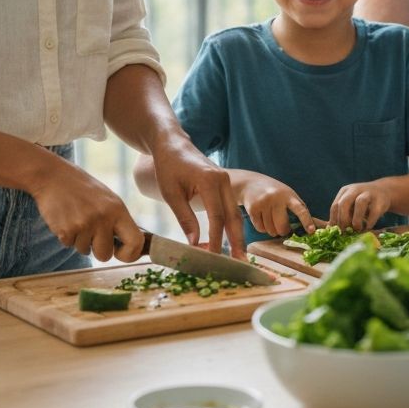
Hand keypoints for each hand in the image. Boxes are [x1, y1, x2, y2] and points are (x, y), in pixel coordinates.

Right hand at [28, 155, 144, 262]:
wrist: (55, 178)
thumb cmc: (84, 190)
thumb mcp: (108, 200)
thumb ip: (117, 221)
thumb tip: (129, 246)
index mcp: (118, 210)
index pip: (135, 241)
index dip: (130, 254)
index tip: (121, 254)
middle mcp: (103, 218)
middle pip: (105, 255)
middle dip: (98, 250)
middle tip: (92, 235)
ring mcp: (84, 225)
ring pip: (85, 251)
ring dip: (80, 241)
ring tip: (77, 219)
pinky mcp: (65, 231)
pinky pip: (69, 246)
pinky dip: (68, 237)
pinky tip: (66, 219)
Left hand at [149, 135, 245, 257]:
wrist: (174, 145)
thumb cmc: (169, 167)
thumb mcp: (172, 194)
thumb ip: (185, 218)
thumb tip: (194, 243)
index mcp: (211, 181)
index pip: (217, 217)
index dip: (215, 239)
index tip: (213, 257)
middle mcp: (224, 181)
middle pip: (233, 216)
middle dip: (237, 241)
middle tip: (239, 262)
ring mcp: (227, 182)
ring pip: (236, 213)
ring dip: (237, 235)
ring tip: (239, 256)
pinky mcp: (225, 184)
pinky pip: (231, 207)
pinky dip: (231, 225)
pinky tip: (230, 239)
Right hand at [240, 175, 314, 237]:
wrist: (250, 183)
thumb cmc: (273, 191)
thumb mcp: (286, 193)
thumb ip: (295, 206)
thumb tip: (306, 226)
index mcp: (288, 194)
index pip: (300, 209)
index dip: (306, 221)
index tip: (311, 231)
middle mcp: (276, 198)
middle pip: (282, 226)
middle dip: (283, 231)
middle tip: (284, 230)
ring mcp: (263, 203)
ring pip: (270, 230)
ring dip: (272, 231)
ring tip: (271, 222)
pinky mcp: (253, 209)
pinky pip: (260, 228)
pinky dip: (262, 228)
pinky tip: (262, 219)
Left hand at [330, 182, 391, 231]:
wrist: (384, 191)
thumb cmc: (363, 203)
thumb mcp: (351, 204)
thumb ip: (341, 214)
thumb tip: (330, 230)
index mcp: (345, 191)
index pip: (335, 206)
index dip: (335, 221)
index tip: (337, 232)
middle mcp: (355, 190)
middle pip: (344, 203)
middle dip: (343, 219)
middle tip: (346, 231)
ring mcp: (369, 193)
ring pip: (360, 203)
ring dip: (357, 219)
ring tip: (357, 229)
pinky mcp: (381, 200)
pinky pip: (374, 212)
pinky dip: (369, 222)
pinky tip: (368, 227)